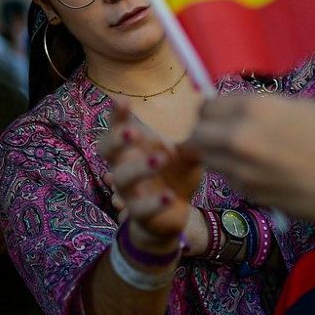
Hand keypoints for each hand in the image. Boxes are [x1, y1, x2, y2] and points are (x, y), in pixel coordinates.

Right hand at [97, 100, 201, 248]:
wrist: (173, 212)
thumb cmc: (174, 174)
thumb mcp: (184, 155)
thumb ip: (192, 141)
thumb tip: (208, 124)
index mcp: (132, 146)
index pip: (116, 126)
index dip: (116, 114)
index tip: (123, 100)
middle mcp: (123, 165)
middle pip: (106, 149)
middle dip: (116, 138)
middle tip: (134, 131)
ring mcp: (128, 190)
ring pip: (122, 178)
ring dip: (140, 167)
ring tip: (163, 159)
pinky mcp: (139, 213)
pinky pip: (140, 208)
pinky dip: (154, 202)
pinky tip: (170, 195)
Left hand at [186, 95, 314, 229]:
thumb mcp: (299, 108)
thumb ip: (261, 108)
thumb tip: (238, 110)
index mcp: (254, 107)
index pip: (208, 106)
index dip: (214, 112)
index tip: (221, 116)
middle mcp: (238, 136)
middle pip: (197, 134)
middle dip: (206, 134)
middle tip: (221, 137)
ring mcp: (240, 169)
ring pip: (208, 159)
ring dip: (218, 155)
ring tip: (243, 155)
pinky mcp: (248, 194)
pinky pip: (227, 179)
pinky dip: (235, 175)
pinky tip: (260, 172)